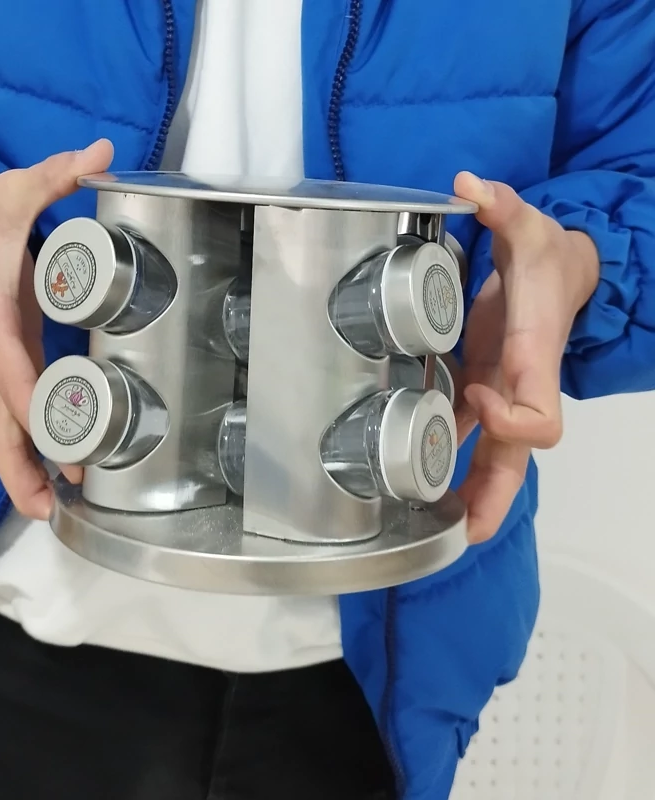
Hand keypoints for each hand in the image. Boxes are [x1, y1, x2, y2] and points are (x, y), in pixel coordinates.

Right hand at [0, 140, 113, 518]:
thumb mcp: (14, 191)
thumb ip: (57, 174)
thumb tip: (101, 154)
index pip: (11, 376)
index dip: (39, 417)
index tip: (68, 458)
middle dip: (20, 470)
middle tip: (53, 510)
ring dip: (21, 469)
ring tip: (54, 508)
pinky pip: (8, 414)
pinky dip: (26, 445)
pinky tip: (51, 468)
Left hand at [452, 172, 599, 543]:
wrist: (559, 272)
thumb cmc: (547, 258)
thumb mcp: (527, 226)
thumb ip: (502, 205)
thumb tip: (467, 185)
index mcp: (535, 357)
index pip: (541, 415)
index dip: (513, 419)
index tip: (476, 395)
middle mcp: (522, 386)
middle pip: (520, 457)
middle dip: (496, 494)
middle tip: (465, 531)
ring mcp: (505, 393)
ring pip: (498, 458)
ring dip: (473, 492)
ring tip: (441, 528)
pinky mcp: (487, 390)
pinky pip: (476, 437)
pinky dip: (456, 461)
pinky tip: (428, 481)